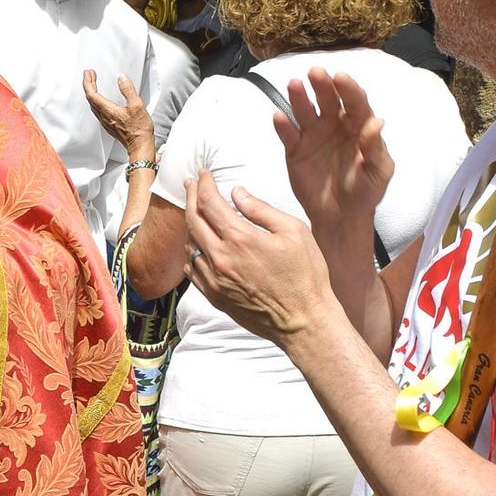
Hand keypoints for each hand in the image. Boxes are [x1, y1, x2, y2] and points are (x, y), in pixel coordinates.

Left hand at [83, 70, 154, 158]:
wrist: (140, 145)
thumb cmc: (139, 130)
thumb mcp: (137, 105)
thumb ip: (128, 90)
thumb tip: (122, 78)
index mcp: (108, 110)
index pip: (92, 94)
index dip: (88, 82)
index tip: (88, 73)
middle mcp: (104, 117)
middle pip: (90, 99)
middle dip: (89, 85)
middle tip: (90, 75)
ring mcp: (106, 122)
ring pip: (93, 105)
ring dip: (92, 93)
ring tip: (94, 84)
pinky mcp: (110, 126)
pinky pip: (98, 111)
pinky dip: (97, 101)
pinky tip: (102, 100)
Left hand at [184, 170, 331, 344]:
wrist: (303, 321)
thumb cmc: (306, 275)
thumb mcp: (294, 231)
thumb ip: (261, 209)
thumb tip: (237, 193)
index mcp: (240, 239)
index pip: (210, 203)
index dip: (204, 184)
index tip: (204, 174)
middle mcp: (220, 258)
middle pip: (193, 220)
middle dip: (190, 197)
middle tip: (191, 184)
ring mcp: (214, 280)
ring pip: (189, 244)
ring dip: (190, 224)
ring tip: (196, 211)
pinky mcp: (214, 296)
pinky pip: (191, 269)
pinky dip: (191, 251)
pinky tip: (198, 244)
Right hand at [276, 68, 393, 230]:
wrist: (341, 216)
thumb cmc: (365, 192)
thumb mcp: (378, 172)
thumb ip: (375, 148)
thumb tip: (376, 122)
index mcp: (358, 126)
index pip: (354, 101)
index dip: (348, 88)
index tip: (340, 77)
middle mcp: (335, 125)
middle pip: (328, 99)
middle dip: (322, 85)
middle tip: (315, 72)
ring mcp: (314, 136)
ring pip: (305, 111)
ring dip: (299, 98)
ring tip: (294, 85)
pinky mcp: (296, 149)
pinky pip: (289, 134)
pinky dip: (283, 125)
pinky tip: (278, 116)